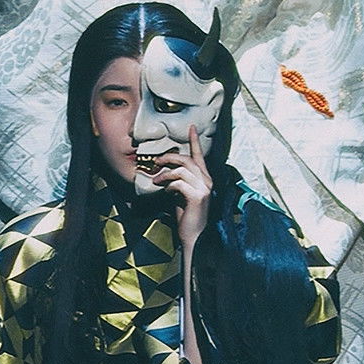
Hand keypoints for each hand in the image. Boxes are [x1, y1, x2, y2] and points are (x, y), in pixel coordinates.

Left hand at [151, 126, 211, 248]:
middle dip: (169, 157)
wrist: (195, 237)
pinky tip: (165, 191)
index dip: (195, 140)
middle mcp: (207, 181)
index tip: (191, 127)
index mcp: (204, 178)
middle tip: (156, 160)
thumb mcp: (181, 194)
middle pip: (187, 159)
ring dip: (165, 173)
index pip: (200, 155)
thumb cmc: (187, 216)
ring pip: (182, 169)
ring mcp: (204, 188)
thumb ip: (177, 181)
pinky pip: (179, 183)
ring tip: (156, 179)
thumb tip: (164, 171)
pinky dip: (169, 185)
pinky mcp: (198, 196)